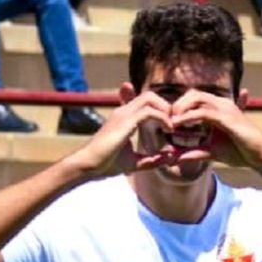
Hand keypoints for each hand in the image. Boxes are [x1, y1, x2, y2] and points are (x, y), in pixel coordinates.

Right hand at [68, 89, 197, 178]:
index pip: (146, 102)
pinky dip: (162, 118)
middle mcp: (124, 111)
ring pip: (150, 98)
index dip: (161, 110)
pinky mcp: (125, 122)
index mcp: (124, 117)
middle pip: (150, 95)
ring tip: (172, 128)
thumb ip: (151, 160)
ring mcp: (123, 114)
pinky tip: (168, 130)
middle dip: (166, 107)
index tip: (171, 127)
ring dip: (165, 110)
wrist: (88, 166)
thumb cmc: (106, 165)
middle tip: (174, 125)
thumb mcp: (134, 163)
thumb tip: (170, 159)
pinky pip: (149, 111)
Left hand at [167, 90, 261, 170]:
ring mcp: (225, 109)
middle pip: (193, 94)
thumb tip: (177, 159)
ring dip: (180, 109)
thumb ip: (195, 153)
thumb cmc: (241, 152)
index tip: (169, 120)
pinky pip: (203, 112)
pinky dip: (188, 117)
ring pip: (196, 98)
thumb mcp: (213, 152)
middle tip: (166, 119)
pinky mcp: (227, 118)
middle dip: (177, 105)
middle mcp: (222, 104)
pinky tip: (177, 125)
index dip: (180, 106)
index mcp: (220, 108)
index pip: (195, 98)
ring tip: (170, 122)